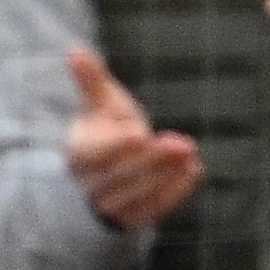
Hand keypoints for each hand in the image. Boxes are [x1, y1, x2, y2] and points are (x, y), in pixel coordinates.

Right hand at [63, 45, 205, 227]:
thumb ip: (91, 79)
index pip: (96, 153)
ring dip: (165, 176)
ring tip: (189, 155)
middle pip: (120, 176)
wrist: (107, 171)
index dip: (117, 145)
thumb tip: (75, 50)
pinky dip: (175, 192)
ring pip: (136, 196)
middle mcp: (89, 185)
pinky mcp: (131, 219)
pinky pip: (152, 211)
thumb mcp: (100, 103)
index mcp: (79, 154)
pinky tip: (194, 170)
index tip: (140, 132)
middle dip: (153, 160)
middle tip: (182, 143)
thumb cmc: (105, 128)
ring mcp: (109, 206)